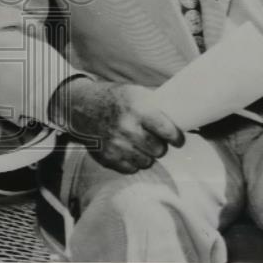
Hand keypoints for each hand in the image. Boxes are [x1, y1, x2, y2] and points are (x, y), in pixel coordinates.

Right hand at [49, 77, 183, 173]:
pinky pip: (131, 168)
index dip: (177, 138)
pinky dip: (132, 161)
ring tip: (140, 144)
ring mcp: (116, 145)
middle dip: (160, 145)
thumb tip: (182, 121)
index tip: (178, 140)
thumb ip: (156, 108)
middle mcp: (127, 128)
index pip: (168, 131)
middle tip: (155, 140)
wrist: (80, 106)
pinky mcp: (107, 158)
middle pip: (159, 150)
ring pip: (147, 162)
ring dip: (147, 155)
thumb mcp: (135, 93)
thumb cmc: (113, 99)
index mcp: (137, 109)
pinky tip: (128, 150)